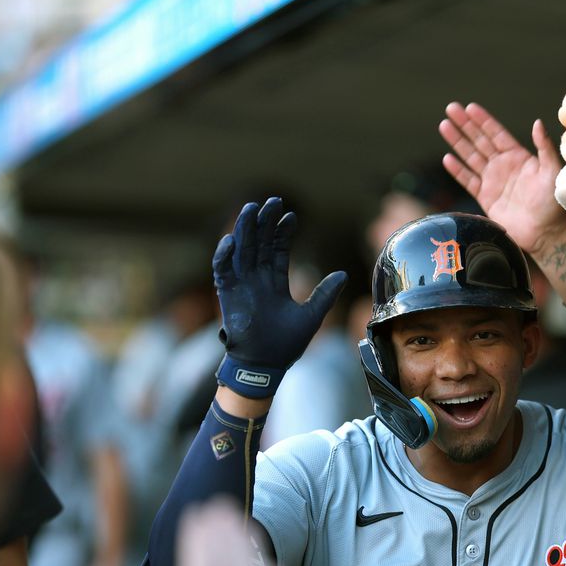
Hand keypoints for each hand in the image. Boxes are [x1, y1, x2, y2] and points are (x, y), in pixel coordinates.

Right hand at [213, 197, 346, 397]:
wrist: (266, 364)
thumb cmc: (286, 344)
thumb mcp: (311, 316)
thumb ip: (324, 294)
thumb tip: (343, 274)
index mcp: (274, 283)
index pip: (277, 250)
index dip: (282, 232)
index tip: (290, 215)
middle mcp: (256, 280)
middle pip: (258, 243)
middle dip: (264, 222)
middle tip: (271, 201)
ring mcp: (241, 285)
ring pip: (241, 250)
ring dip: (244, 230)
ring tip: (251, 208)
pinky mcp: (227, 295)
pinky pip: (222, 270)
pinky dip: (224, 255)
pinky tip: (230, 240)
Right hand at [439, 102, 565, 255]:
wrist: (544, 233)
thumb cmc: (553, 204)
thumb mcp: (552, 172)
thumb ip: (544, 147)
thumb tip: (538, 122)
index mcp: (518, 156)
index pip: (497, 133)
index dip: (483, 120)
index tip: (470, 107)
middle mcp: (503, 165)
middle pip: (480, 140)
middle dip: (465, 124)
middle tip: (451, 108)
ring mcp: (493, 181)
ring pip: (471, 156)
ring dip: (458, 141)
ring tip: (444, 126)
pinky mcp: (485, 197)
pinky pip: (468, 180)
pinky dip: (458, 170)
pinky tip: (448, 158)